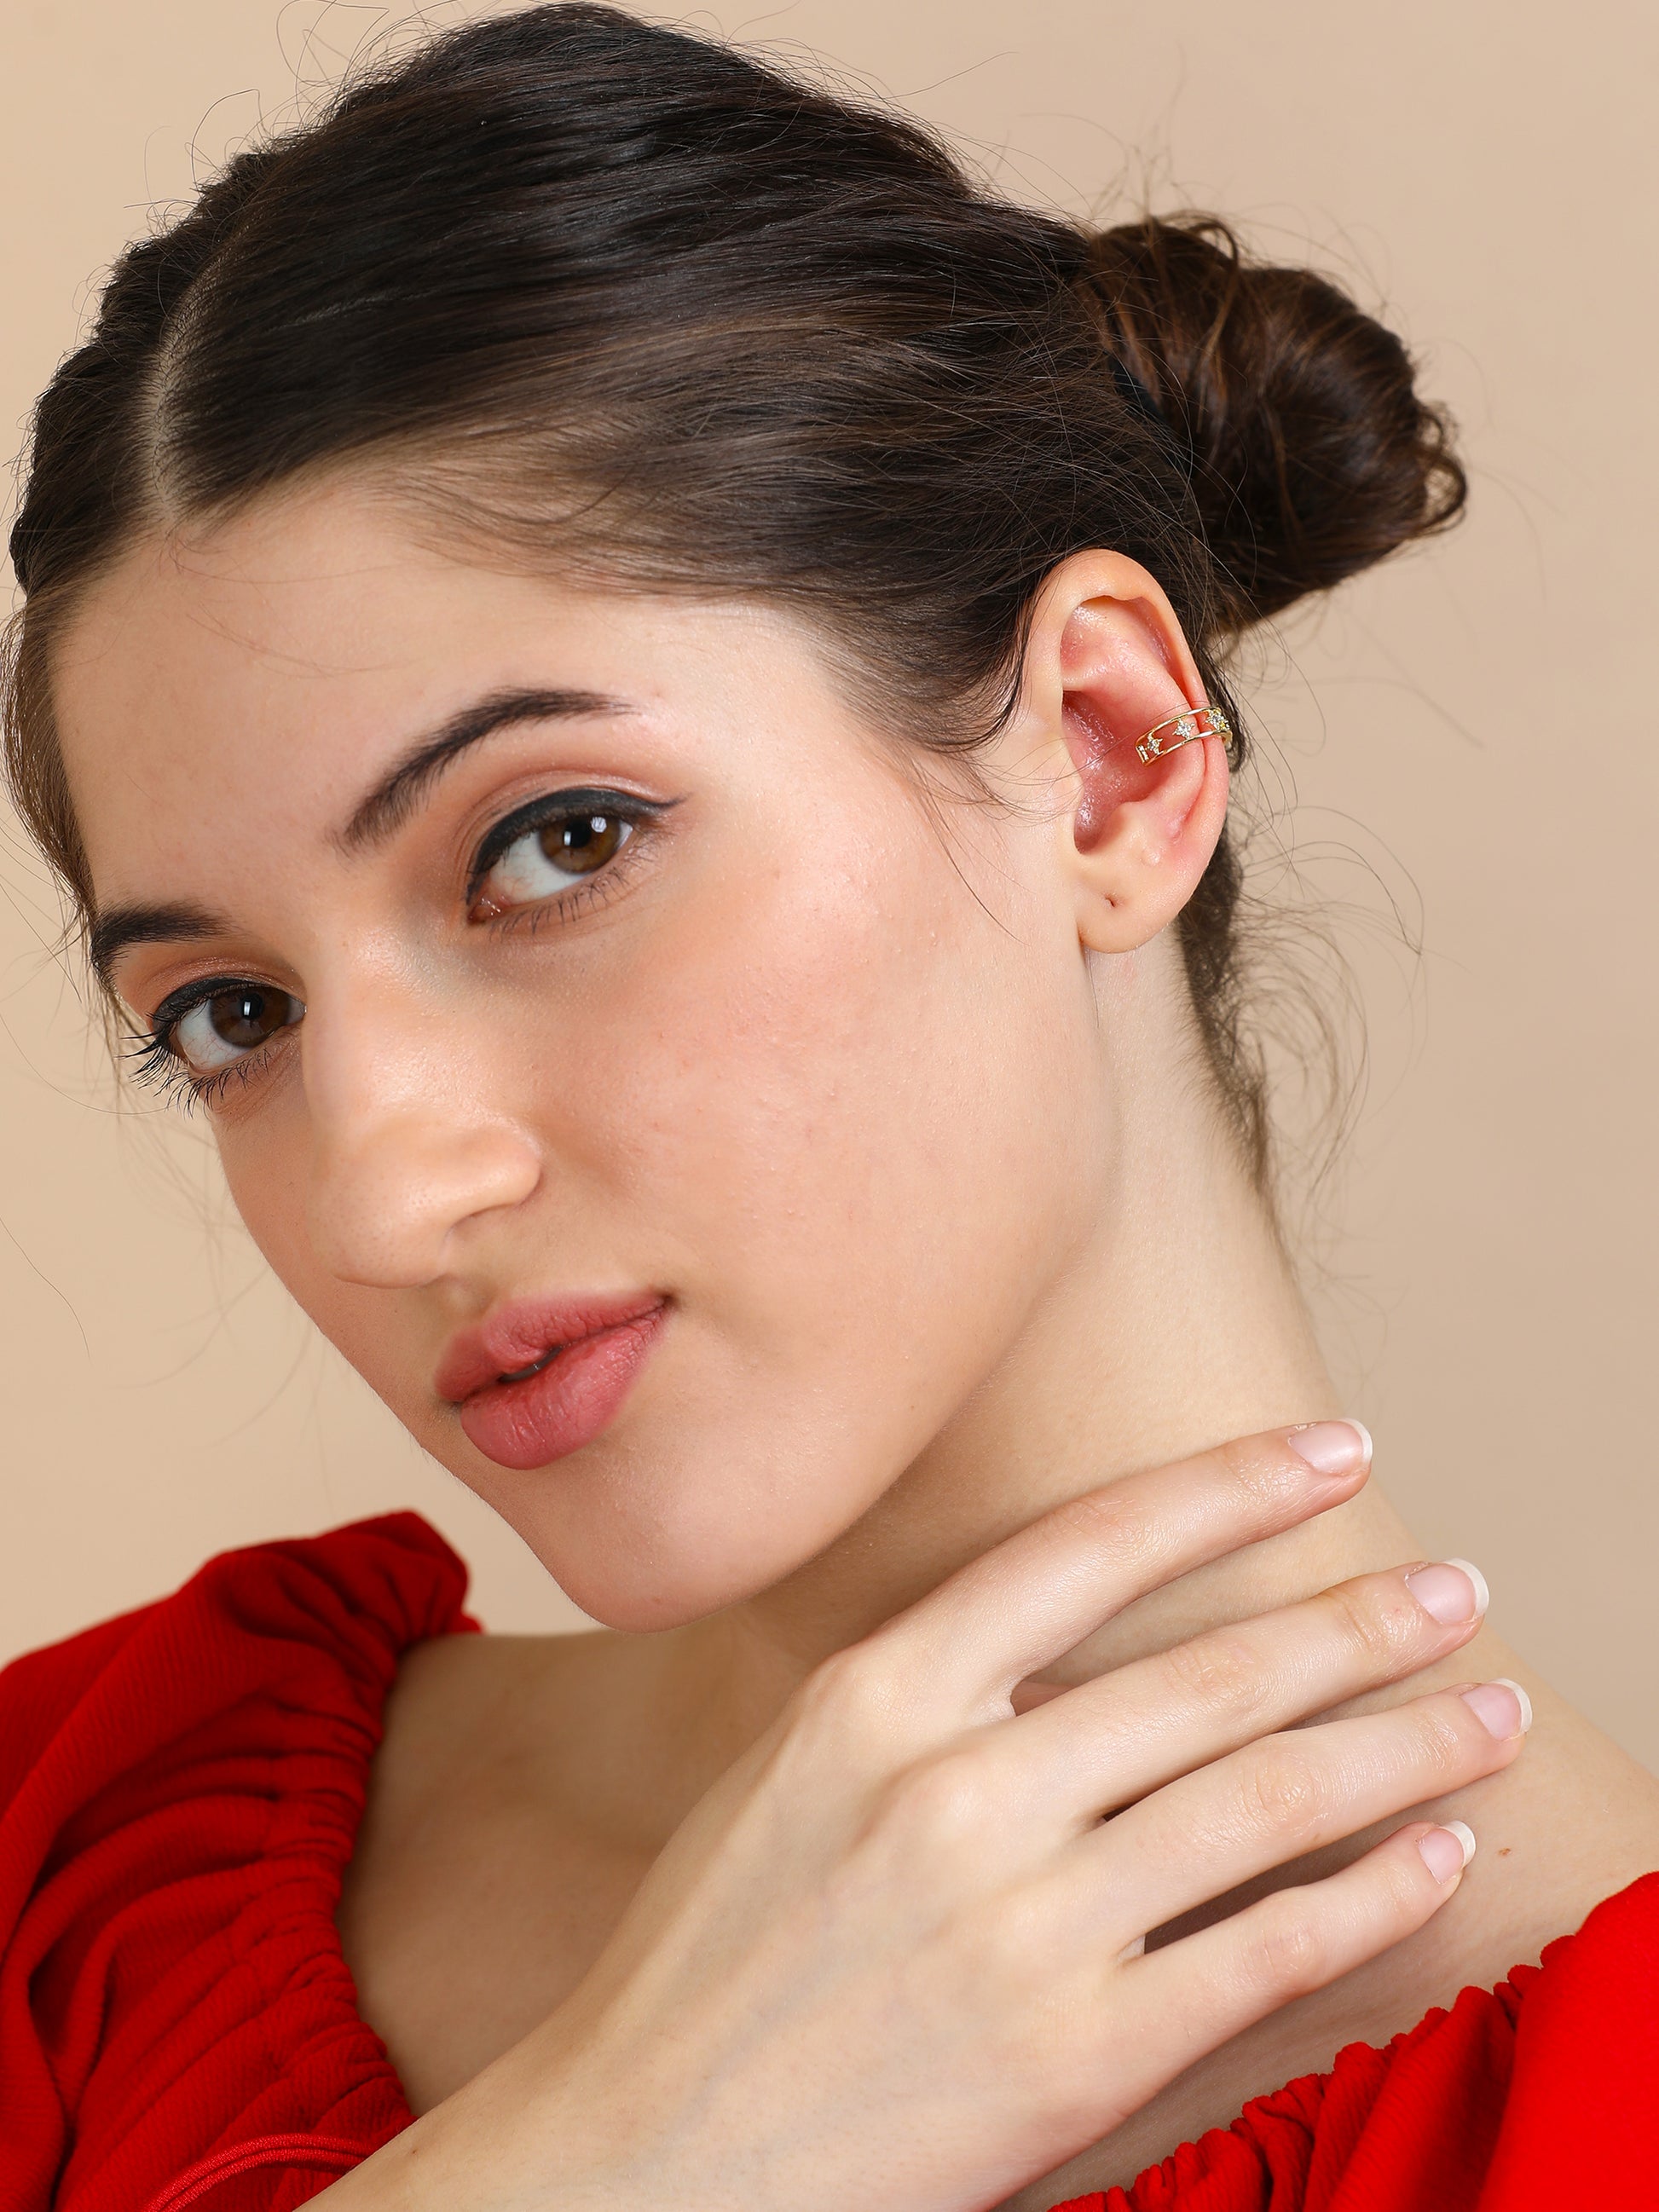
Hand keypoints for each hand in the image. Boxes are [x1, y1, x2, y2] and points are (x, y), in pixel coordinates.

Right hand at [324, 1424, 1521, 2211]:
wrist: (643, 2157)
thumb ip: (925, 1702)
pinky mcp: (1073, 2053)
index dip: (1229, 1488)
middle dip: (1360, 1622)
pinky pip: (1263, 1948)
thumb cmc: (713, 1960)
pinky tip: (1432, 1859)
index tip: (1333, 1450)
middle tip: (1460, 1590)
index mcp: (872, 1698)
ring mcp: (1019, 1923)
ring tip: (1485, 1713)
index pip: (1088, 1549)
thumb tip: (1081, 1651)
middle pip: (1211, 1676)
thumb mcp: (790, 1776)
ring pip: (1263, 1800)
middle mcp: (955, 1789)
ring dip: (1401, 1748)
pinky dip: (1369, 1896)